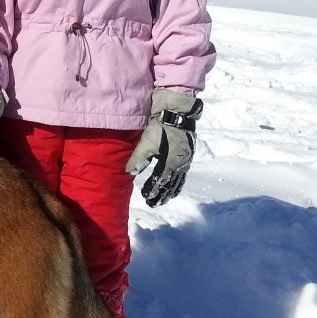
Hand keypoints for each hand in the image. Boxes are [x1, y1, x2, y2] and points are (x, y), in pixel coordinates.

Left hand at [125, 89, 202, 206]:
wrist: (177, 113)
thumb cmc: (160, 127)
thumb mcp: (146, 143)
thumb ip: (138, 159)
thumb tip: (129, 173)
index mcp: (170, 163)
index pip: (160, 182)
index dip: (153, 191)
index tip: (145, 198)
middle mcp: (180, 164)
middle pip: (170, 184)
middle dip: (162, 195)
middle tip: (154, 203)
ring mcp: (185, 160)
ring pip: (178, 180)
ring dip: (171, 190)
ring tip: (166, 198)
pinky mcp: (187, 154)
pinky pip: (183, 173)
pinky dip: (178, 181)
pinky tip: (175, 184)